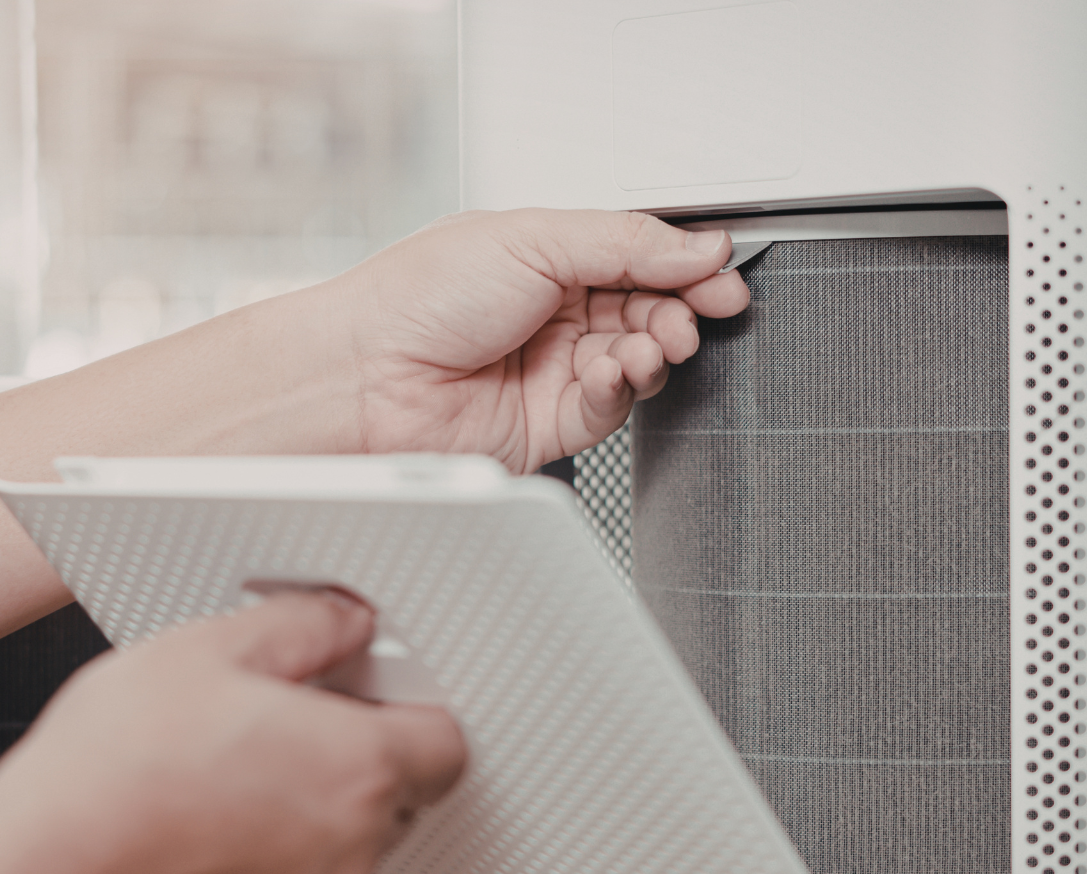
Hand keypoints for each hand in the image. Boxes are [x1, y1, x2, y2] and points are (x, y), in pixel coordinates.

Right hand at [0, 591, 467, 873]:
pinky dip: (272, 844)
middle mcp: (351, 844)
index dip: (409, 700)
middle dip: (355, 744)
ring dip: (310, 795)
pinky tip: (204, 808)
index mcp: (357, 767)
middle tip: (280, 707)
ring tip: (225, 757)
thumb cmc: (109, 777)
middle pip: (399, 786)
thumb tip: (341, 618)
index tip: (368, 680)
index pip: (446, 737)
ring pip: (347, 833)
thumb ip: (301, 623)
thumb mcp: (204, 648)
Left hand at [331, 209, 750, 472]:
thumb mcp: (532, 237)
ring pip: (639, 359)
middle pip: (649, 307)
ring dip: (659, 346)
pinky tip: (618, 369)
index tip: (721, 267)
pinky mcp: (550, 423)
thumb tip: (696, 245)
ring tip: (657, 339)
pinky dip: (626, 387)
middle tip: (706, 307)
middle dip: (683, 306)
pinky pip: (612, 407)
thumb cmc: (416, 298)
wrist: (366, 379)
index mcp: (544, 255)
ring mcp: (551, 368)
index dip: (683, 262)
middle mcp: (550, 312)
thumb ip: (624, 241)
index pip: (637, 254)